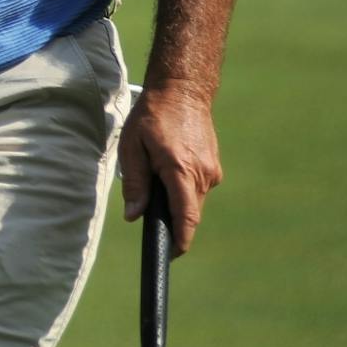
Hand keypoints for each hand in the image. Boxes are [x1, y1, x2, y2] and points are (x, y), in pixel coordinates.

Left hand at [118, 81, 223, 255]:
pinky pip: (197, 188)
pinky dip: (183, 188)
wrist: (182, 91)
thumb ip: (134, 182)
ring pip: (193, 200)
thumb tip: (134, 216)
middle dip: (172, 220)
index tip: (171, 255)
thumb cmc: (151, 116)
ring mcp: (212, 171)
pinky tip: (168, 171)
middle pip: (189, 212)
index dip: (180, 239)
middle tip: (150, 215)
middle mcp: (202, 174)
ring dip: (176, 201)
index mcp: (180, 170)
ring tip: (155, 180)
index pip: (186, 216)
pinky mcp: (214, 167)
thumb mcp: (132, 146)